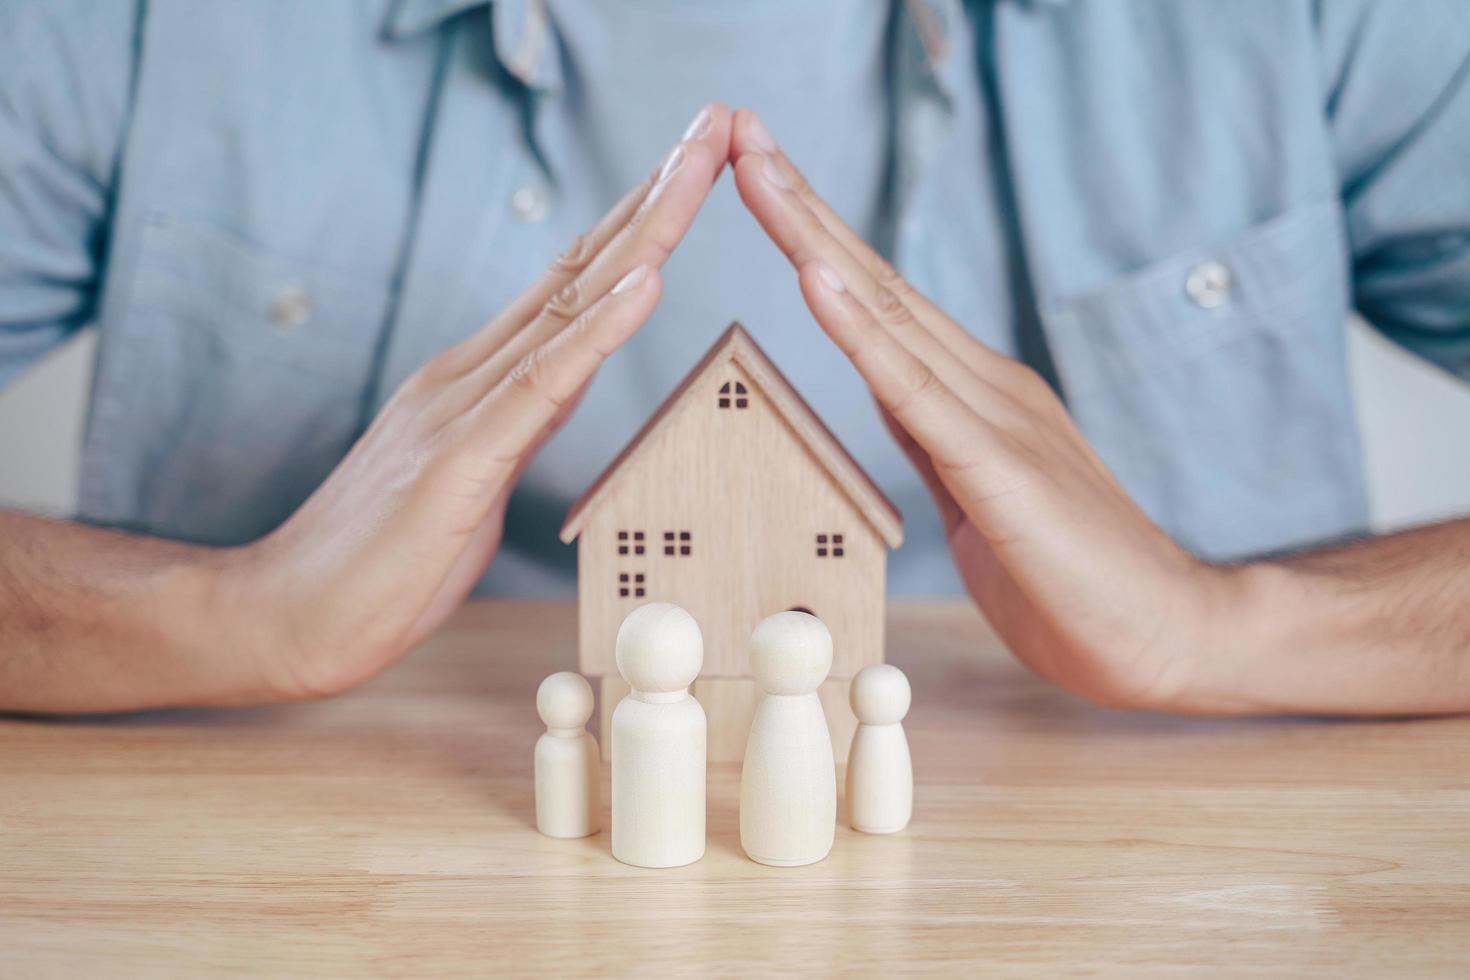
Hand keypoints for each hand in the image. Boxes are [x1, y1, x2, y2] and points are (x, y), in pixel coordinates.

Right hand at [225, 104, 732, 699]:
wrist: (286, 613)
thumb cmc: (382, 557)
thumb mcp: (473, 473)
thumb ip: (520, 417)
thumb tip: (570, 381)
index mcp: (479, 376)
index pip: (574, 281)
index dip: (638, 219)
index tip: (694, 165)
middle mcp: (472, 372)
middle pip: (583, 267)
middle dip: (657, 193)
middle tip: (718, 123)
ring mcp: (461, 409)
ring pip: (571, 305)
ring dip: (645, 232)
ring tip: (698, 164)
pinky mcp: (458, 463)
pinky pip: (541, 386)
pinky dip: (599, 330)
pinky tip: (645, 283)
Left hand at [730, 109, 1235, 710]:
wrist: (1169, 636)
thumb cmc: (1072, 579)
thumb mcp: (977, 497)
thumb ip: (933, 437)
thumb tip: (884, 392)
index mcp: (974, 394)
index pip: (879, 302)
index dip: (815, 238)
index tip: (760, 179)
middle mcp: (983, 384)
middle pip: (875, 282)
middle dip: (801, 206)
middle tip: (740, 131)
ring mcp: (996, 416)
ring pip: (887, 314)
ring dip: (814, 240)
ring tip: (759, 171)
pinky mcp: (1001, 467)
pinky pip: (915, 390)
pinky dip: (859, 330)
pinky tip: (815, 277)